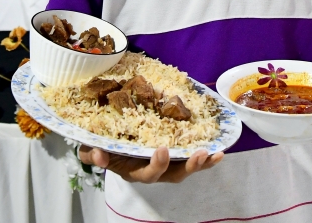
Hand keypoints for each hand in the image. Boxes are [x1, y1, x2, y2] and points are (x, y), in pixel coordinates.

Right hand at [79, 145, 222, 183]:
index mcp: (134, 169)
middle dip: (186, 166)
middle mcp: (153, 169)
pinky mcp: (177, 153)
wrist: (112, 135)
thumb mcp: (92, 147)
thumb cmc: (103, 143)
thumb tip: (99, 156)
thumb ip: (92, 153)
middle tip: (197, 154)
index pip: (147, 173)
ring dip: (201, 163)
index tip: (161, 149)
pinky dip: (208, 157)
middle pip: (172, 175)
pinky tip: (220, 151)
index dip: (156, 165)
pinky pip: (194, 158)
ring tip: (213, 154)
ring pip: (186, 168)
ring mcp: (167, 162)